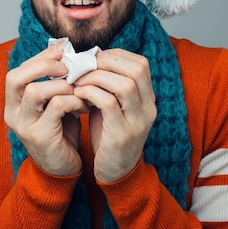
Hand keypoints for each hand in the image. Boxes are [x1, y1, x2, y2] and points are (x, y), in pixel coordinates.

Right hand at [4, 44, 89, 175]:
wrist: (63, 169)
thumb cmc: (61, 131)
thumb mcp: (53, 103)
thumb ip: (54, 83)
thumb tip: (67, 53)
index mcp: (13, 103)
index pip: (17, 71)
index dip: (39, 57)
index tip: (62, 50)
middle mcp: (13, 114)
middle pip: (16, 77)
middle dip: (44, 65)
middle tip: (68, 66)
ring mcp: (24, 126)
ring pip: (35, 91)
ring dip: (62, 85)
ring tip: (78, 89)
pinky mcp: (40, 137)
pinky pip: (55, 107)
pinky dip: (72, 100)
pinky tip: (83, 105)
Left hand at [73, 49, 156, 181]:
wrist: (114, 173)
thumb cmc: (108, 135)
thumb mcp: (113, 106)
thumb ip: (108, 85)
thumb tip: (89, 58)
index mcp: (148, 98)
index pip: (141, 63)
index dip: (116, 55)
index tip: (94, 58)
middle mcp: (149, 108)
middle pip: (136, 70)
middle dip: (106, 62)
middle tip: (83, 66)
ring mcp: (138, 122)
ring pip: (124, 85)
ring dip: (96, 77)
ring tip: (78, 80)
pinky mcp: (122, 135)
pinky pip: (108, 103)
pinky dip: (91, 93)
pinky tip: (78, 94)